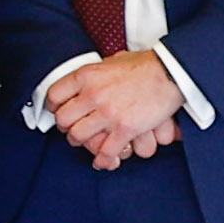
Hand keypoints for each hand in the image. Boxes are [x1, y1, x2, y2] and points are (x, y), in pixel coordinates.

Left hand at [46, 50, 188, 170]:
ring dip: (82, 143)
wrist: (171, 72)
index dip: (52, 107)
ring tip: (88, 143)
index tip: (56, 111)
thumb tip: (89, 79)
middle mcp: (93, 95)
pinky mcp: (125, 128)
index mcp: (87, 76)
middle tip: (72, 129)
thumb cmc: (145, 65)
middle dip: (66, 127)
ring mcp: (108, 113)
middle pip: (63, 119)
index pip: (54, 95)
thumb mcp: (112, 61)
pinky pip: (105, 151)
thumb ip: (96, 73)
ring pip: (79, 137)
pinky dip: (102, 160)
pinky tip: (102, 161)